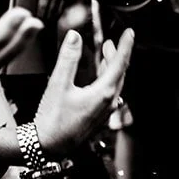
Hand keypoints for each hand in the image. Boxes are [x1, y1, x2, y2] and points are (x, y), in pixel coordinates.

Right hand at [33, 28, 134, 155]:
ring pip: (114, 84)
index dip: (125, 46)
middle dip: (116, 55)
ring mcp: (106, 111)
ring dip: (111, 68)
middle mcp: (110, 102)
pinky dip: (106, 81)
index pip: (120, 63)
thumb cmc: (53, 119)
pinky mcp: (99, 116)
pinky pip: (109, 94)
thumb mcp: (58, 84)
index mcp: (104, 92)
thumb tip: (74, 37)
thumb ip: (68, 59)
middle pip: (119, 73)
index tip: (130, 33)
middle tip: (110, 43)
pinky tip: (98, 79)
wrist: (48, 146)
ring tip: (105, 56)